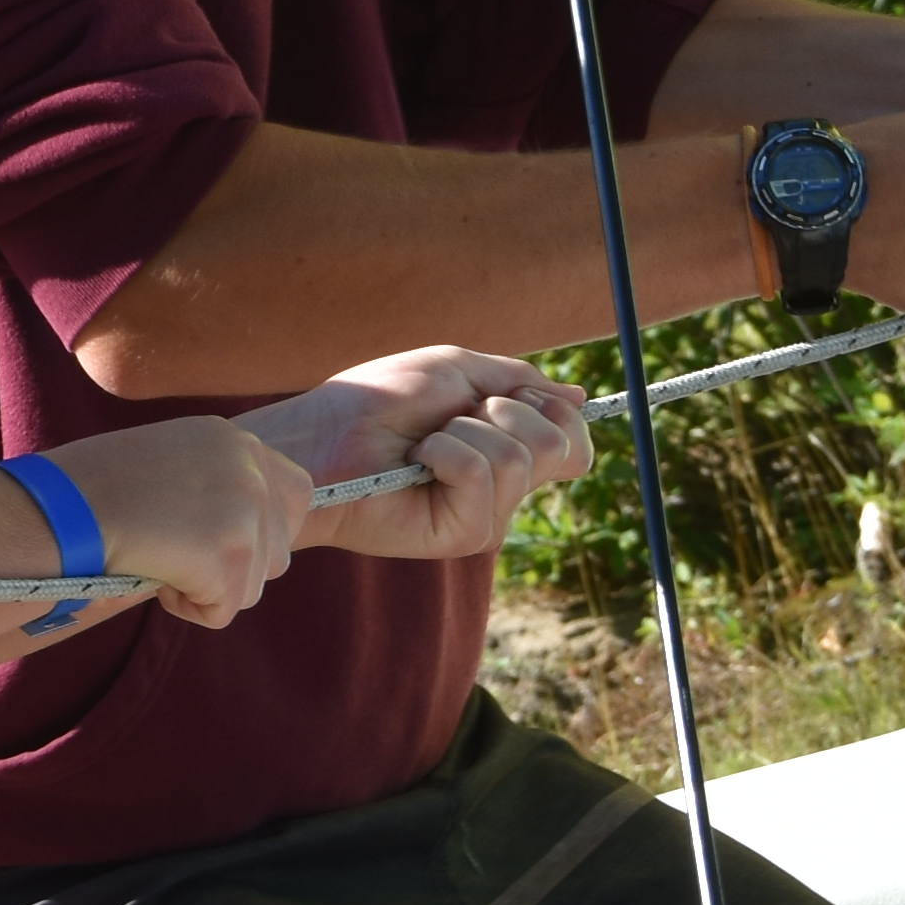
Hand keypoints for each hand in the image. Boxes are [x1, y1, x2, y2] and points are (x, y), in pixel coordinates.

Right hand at [33, 415, 316, 626]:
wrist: (61, 509)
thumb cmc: (89, 491)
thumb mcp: (164, 462)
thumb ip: (210, 483)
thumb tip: (233, 531)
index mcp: (233, 440)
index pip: (295, 494)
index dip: (261, 530)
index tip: (218, 542)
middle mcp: (251, 466)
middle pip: (279, 548)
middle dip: (233, 567)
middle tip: (174, 553)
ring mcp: (247, 509)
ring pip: (254, 584)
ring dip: (208, 588)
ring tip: (158, 559)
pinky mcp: (233, 555)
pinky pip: (224, 611)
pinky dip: (188, 608)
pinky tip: (153, 576)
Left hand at [248, 345, 589, 563]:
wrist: (325, 435)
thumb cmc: (379, 401)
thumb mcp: (457, 370)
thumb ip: (519, 382)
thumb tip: (578, 398)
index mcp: (507, 450)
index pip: (574, 445)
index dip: (554, 412)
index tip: (503, 396)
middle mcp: (505, 489)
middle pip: (560, 447)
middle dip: (505, 410)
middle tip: (451, 418)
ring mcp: (487, 514)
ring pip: (522, 457)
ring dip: (465, 429)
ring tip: (425, 442)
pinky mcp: (463, 534)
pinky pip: (483, 474)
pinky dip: (446, 452)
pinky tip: (417, 462)